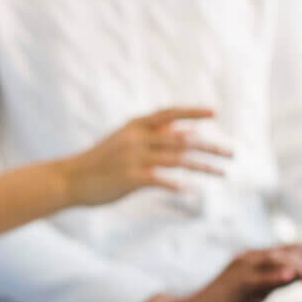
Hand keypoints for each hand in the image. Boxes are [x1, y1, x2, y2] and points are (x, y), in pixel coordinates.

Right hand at [64, 108, 229, 206]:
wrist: (69, 179)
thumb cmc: (101, 161)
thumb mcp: (127, 141)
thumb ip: (157, 136)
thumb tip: (190, 131)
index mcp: (135, 126)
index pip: (169, 113)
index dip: (193, 111)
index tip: (216, 113)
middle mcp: (136, 138)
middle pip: (181, 139)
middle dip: (209, 146)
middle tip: (231, 153)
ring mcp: (132, 157)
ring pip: (176, 160)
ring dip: (202, 167)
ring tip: (222, 173)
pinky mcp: (129, 178)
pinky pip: (160, 180)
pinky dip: (176, 184)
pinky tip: (189, 190)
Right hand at [135, 244, 301, 301]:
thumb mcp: (255, 294)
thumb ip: (277, 284)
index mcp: (258, 259)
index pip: (296, 251)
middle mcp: (252, 257)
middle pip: (295, 252)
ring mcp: (242, 268)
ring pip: (283, 260)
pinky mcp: (234, 283)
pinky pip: (259, 275)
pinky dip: (276, 274)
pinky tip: (292, 277)